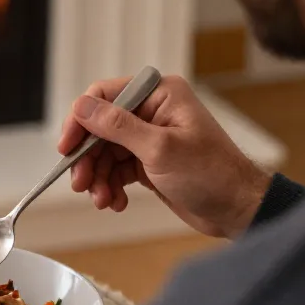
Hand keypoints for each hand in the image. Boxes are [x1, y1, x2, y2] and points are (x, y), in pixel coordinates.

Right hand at [58, 75, 270, 239]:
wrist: (237, 209)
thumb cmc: (213, 174)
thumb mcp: (159, 149)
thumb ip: (118, 126)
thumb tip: (83, 107)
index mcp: (160, 95)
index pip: (104, 96)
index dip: (81, 121)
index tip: (67, 148)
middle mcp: (153, 111)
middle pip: (100, 128)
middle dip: (88, 158)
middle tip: (81, 183)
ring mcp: (151, 137)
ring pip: (105, 152)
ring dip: (98, 177)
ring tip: (102, 199)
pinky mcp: (150, 161)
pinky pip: (117, 169)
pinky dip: (111, 186)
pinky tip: (116, 201)